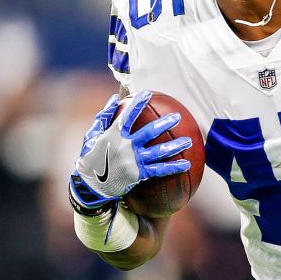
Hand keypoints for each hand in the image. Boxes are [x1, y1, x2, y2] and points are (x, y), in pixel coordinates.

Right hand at [69, 90, 191, 209]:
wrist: (91, 185)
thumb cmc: (91, 157)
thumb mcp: (92, 136)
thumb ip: (104, 117)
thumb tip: (115, 98)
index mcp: (113, 135)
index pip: (127, 116)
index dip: (137, 104)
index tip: (147, 94)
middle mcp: (125, 147)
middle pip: (148, 133)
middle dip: (164, 124)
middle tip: (177, 117)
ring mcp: (133, 162)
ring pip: (158, 152)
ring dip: (175, 146)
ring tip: (188, 141)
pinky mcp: (138, 175)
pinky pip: (159, 170)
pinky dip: (173, 167)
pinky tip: (186, 164)